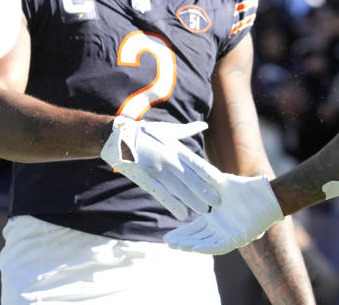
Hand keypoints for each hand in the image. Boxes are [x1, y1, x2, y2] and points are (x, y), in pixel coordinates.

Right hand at [100, 117, 218, 219]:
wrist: (118, 136)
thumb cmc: (145, 133)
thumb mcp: (168, 130)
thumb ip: (187, 130)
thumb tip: (204, 124)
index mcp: (175, 147)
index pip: (196, 162)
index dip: (209, 174)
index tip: (221, 183)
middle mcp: (168, 158)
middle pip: (190, 177)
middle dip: (204, 190)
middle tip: (217, 202)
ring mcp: (156, 169)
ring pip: (178, 188)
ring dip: (191, 200)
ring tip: (203, 210)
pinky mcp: (144, 178)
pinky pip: (161, 194)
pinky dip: (172, 204)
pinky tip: (181, 214)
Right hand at [163, 163, 283, 254]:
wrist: (267, 195)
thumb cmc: (248, 188)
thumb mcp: (223, 183)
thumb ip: (207, 180)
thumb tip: (191, 168)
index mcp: (215, 219)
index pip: (194, 229)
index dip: (181, 233)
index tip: (167, 236)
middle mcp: (221, 229)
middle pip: (197, 239)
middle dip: (182, 242)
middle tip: (167, 243)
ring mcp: (229, 235)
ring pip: (206, 244)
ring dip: (192, 246)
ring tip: (177, 246)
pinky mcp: (237, 239)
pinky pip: (219, 246)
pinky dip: (207, 247)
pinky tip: (195, 247)